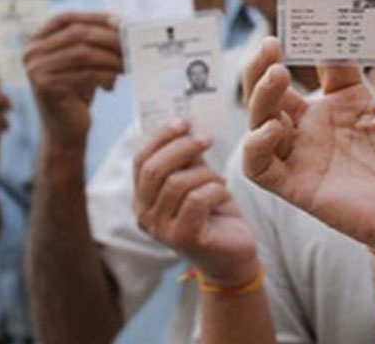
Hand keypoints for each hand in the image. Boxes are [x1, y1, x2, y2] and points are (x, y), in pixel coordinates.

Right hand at [24, 12, 122, 145]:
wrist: (64, 131)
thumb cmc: (76, 93)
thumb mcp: (81, 63)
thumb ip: (92, 42)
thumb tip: (121, 25)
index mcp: (36, 41)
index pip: (66, 18)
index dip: (93, 17)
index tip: (120, 22)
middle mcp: (31, 52)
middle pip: (77, 34)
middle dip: (108, 38)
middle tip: (131, 46)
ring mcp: (36, 69)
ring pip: (83, 53)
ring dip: (111, 58)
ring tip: (127, 66)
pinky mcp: (46, 86)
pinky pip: (85, 74)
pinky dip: (104, 76)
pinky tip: (111, 85)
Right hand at [134, 119, 258, 285]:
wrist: (234, 254)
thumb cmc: (215, 213)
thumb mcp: (198, 179)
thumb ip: (187, 158)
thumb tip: (184, 125)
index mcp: (143, 197)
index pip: (140, 159)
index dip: (160, 137)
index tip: (183, 122)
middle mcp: (144, 215)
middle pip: (154, 169)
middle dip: (183, 147)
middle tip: (207, 139)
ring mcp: (161, 230)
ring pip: (177, 183)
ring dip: (205, 173)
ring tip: (220, 180)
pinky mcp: (183, 238)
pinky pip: (196, 200)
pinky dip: (215, 190)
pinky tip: (223, 194)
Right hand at [241, 37, 374, 255]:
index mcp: (349, 102)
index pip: (323, 62)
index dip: (322, 40)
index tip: (327, 19)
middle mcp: (320, 124)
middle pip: (275, 86)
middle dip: (264, 62)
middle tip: (270, 41)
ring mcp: (305, 153)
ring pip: (260, 118)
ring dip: (258, 94)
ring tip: (276, 73)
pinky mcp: (297, 185)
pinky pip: (258, 166)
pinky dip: (255, 146)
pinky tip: (274, 128)